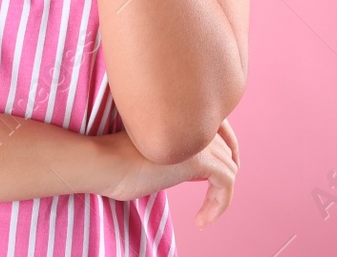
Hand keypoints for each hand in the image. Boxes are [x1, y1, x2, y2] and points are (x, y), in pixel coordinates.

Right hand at [95, 119, 239, 228]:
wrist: (106, 162)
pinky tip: (202, 221)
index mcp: (184, 114)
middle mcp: (195, 121)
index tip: (213, 179)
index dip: (225, 153)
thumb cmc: (119, 161)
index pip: (221, 131)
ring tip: (203, 217)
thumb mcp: (153, 150)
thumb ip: (175, 150)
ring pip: (229, 169)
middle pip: (227, 152)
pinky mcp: (201, 160)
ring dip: (220, 198)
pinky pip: (227, 184)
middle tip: (210, 204)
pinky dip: (219, 205)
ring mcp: (199, 139)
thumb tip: (193, 170)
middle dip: (222, 179)